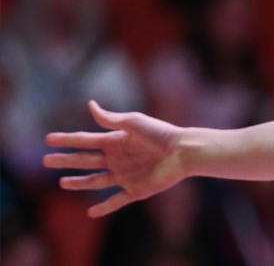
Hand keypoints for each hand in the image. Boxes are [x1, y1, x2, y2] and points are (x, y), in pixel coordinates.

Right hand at [43, 101, 186, 216]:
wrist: (183, 151)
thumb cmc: (160, 133)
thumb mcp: (133, 122)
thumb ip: (111, 119)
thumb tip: (90, 105)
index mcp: (116, 140)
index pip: (85, 140)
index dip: (67, 140)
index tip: (48, 138)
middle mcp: (118, 158)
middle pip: (85, 161)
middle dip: (66, 160)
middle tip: (46, 160)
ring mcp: (125, 175)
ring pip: (96, 181)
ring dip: (79, 183)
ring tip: (62, 183)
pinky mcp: (136, 190)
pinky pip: (116, 201)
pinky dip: (104, 208)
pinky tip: (91, 212)